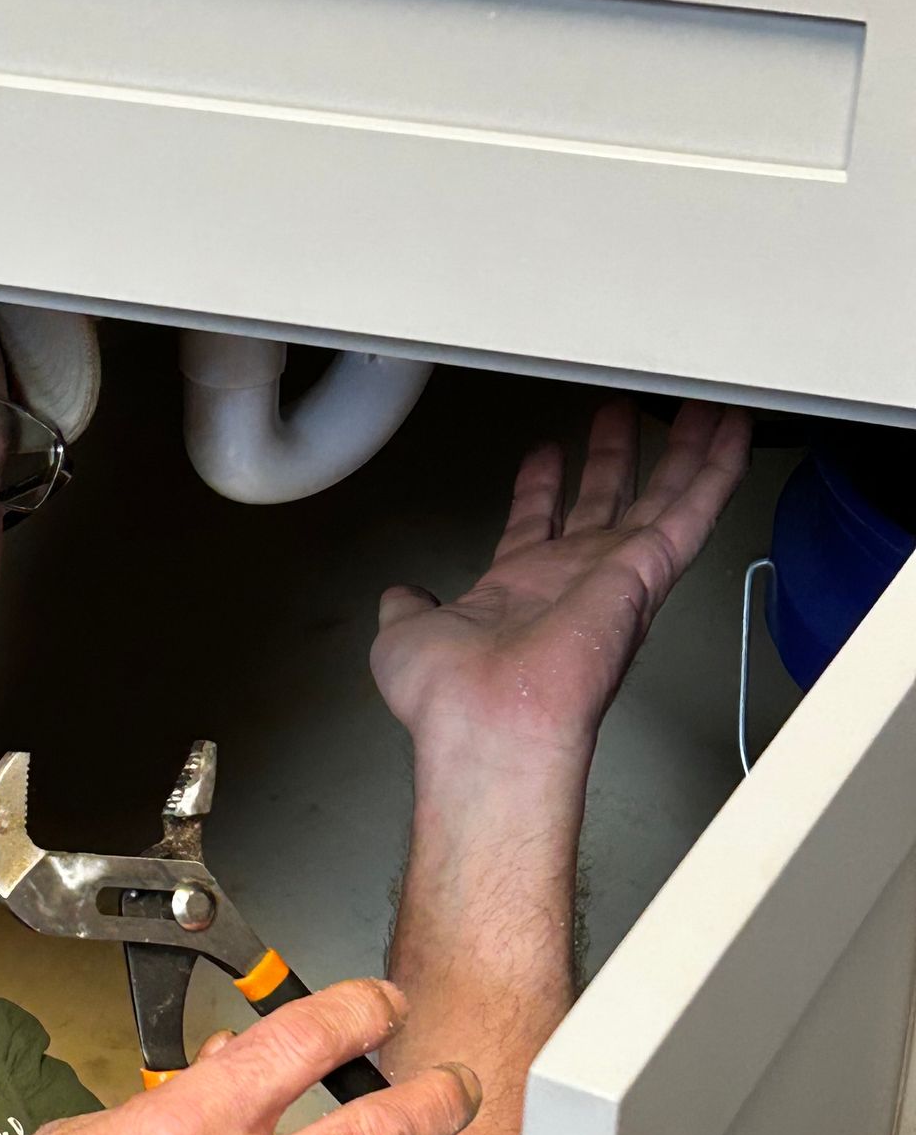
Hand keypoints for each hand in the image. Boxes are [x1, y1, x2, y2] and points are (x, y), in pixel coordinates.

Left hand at [370, 399, 751, 773]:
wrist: (490, 723)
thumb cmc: (451, 698)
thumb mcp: (406, 637)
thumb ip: (407, 609)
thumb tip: (400, 598)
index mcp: (517, 589)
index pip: (536, 525)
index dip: (541, 487)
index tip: (549, 452)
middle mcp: (571, 580)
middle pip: (603, 502)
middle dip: (613, 457)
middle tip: (625, 415)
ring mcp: (613, 575)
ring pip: (661, 499)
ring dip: (684, 452)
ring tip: (702, 411)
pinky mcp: (645, 572)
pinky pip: (690, 512)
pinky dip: (716, 470)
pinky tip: (733, 435)